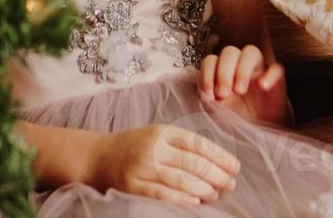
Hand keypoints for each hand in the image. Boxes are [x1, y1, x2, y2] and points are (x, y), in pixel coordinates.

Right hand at [92, 123, 238, 205]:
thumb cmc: (136, 146)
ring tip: (216, 194)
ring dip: (202, 188)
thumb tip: (217, 164)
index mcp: (164, 131)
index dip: (220, 156)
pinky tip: (196, 202)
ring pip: (179, 179)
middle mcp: (154, 147)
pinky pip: (160, 193)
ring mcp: (142, 167)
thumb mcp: (159, 136)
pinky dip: (180, 199)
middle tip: (230, 184)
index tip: (235, 167)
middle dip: (216, 174)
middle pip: (192, 162)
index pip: (198, 144)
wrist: (97, 157)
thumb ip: (183, 145)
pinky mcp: (131, 186)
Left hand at [200, 44, 293, 126]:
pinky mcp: (277, 79)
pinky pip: (276, 68)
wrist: (259, 130)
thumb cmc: (236, 118)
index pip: (211, 59)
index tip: (208, 95)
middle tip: (223, 93)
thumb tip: (201, 94)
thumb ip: (208, 100)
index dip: (207, 74)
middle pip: (229, 52)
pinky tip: (263, 86)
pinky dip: (269, 75)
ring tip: (240, 90)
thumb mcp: (217, 111)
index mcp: (222, 72)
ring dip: (242, 69)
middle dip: (223, 72)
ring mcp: (259, 70)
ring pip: (251, 52)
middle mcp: (239, 66)